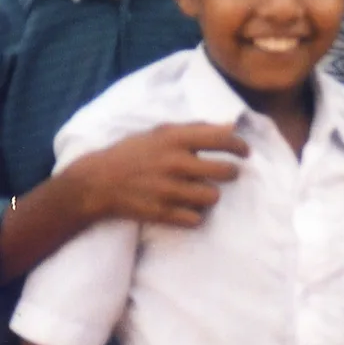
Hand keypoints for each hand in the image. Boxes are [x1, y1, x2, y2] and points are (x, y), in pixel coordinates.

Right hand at [70, 123, 248, 227]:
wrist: (96, 182)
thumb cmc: (132, 153)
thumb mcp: (159, 132)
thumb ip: (194, 128)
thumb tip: (230, 125)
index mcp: (175, 139)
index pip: (222, 138)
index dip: (239, 145)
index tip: (245, 152)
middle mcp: (175, 163)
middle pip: (225, 171)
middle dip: (231, 172)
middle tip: (228, 172)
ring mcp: (169, 190)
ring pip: (213, 197)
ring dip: (210, 195)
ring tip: (201, 191)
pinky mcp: (162, 213)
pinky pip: (196, 219)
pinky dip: (195, 215)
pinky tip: (186, 208)